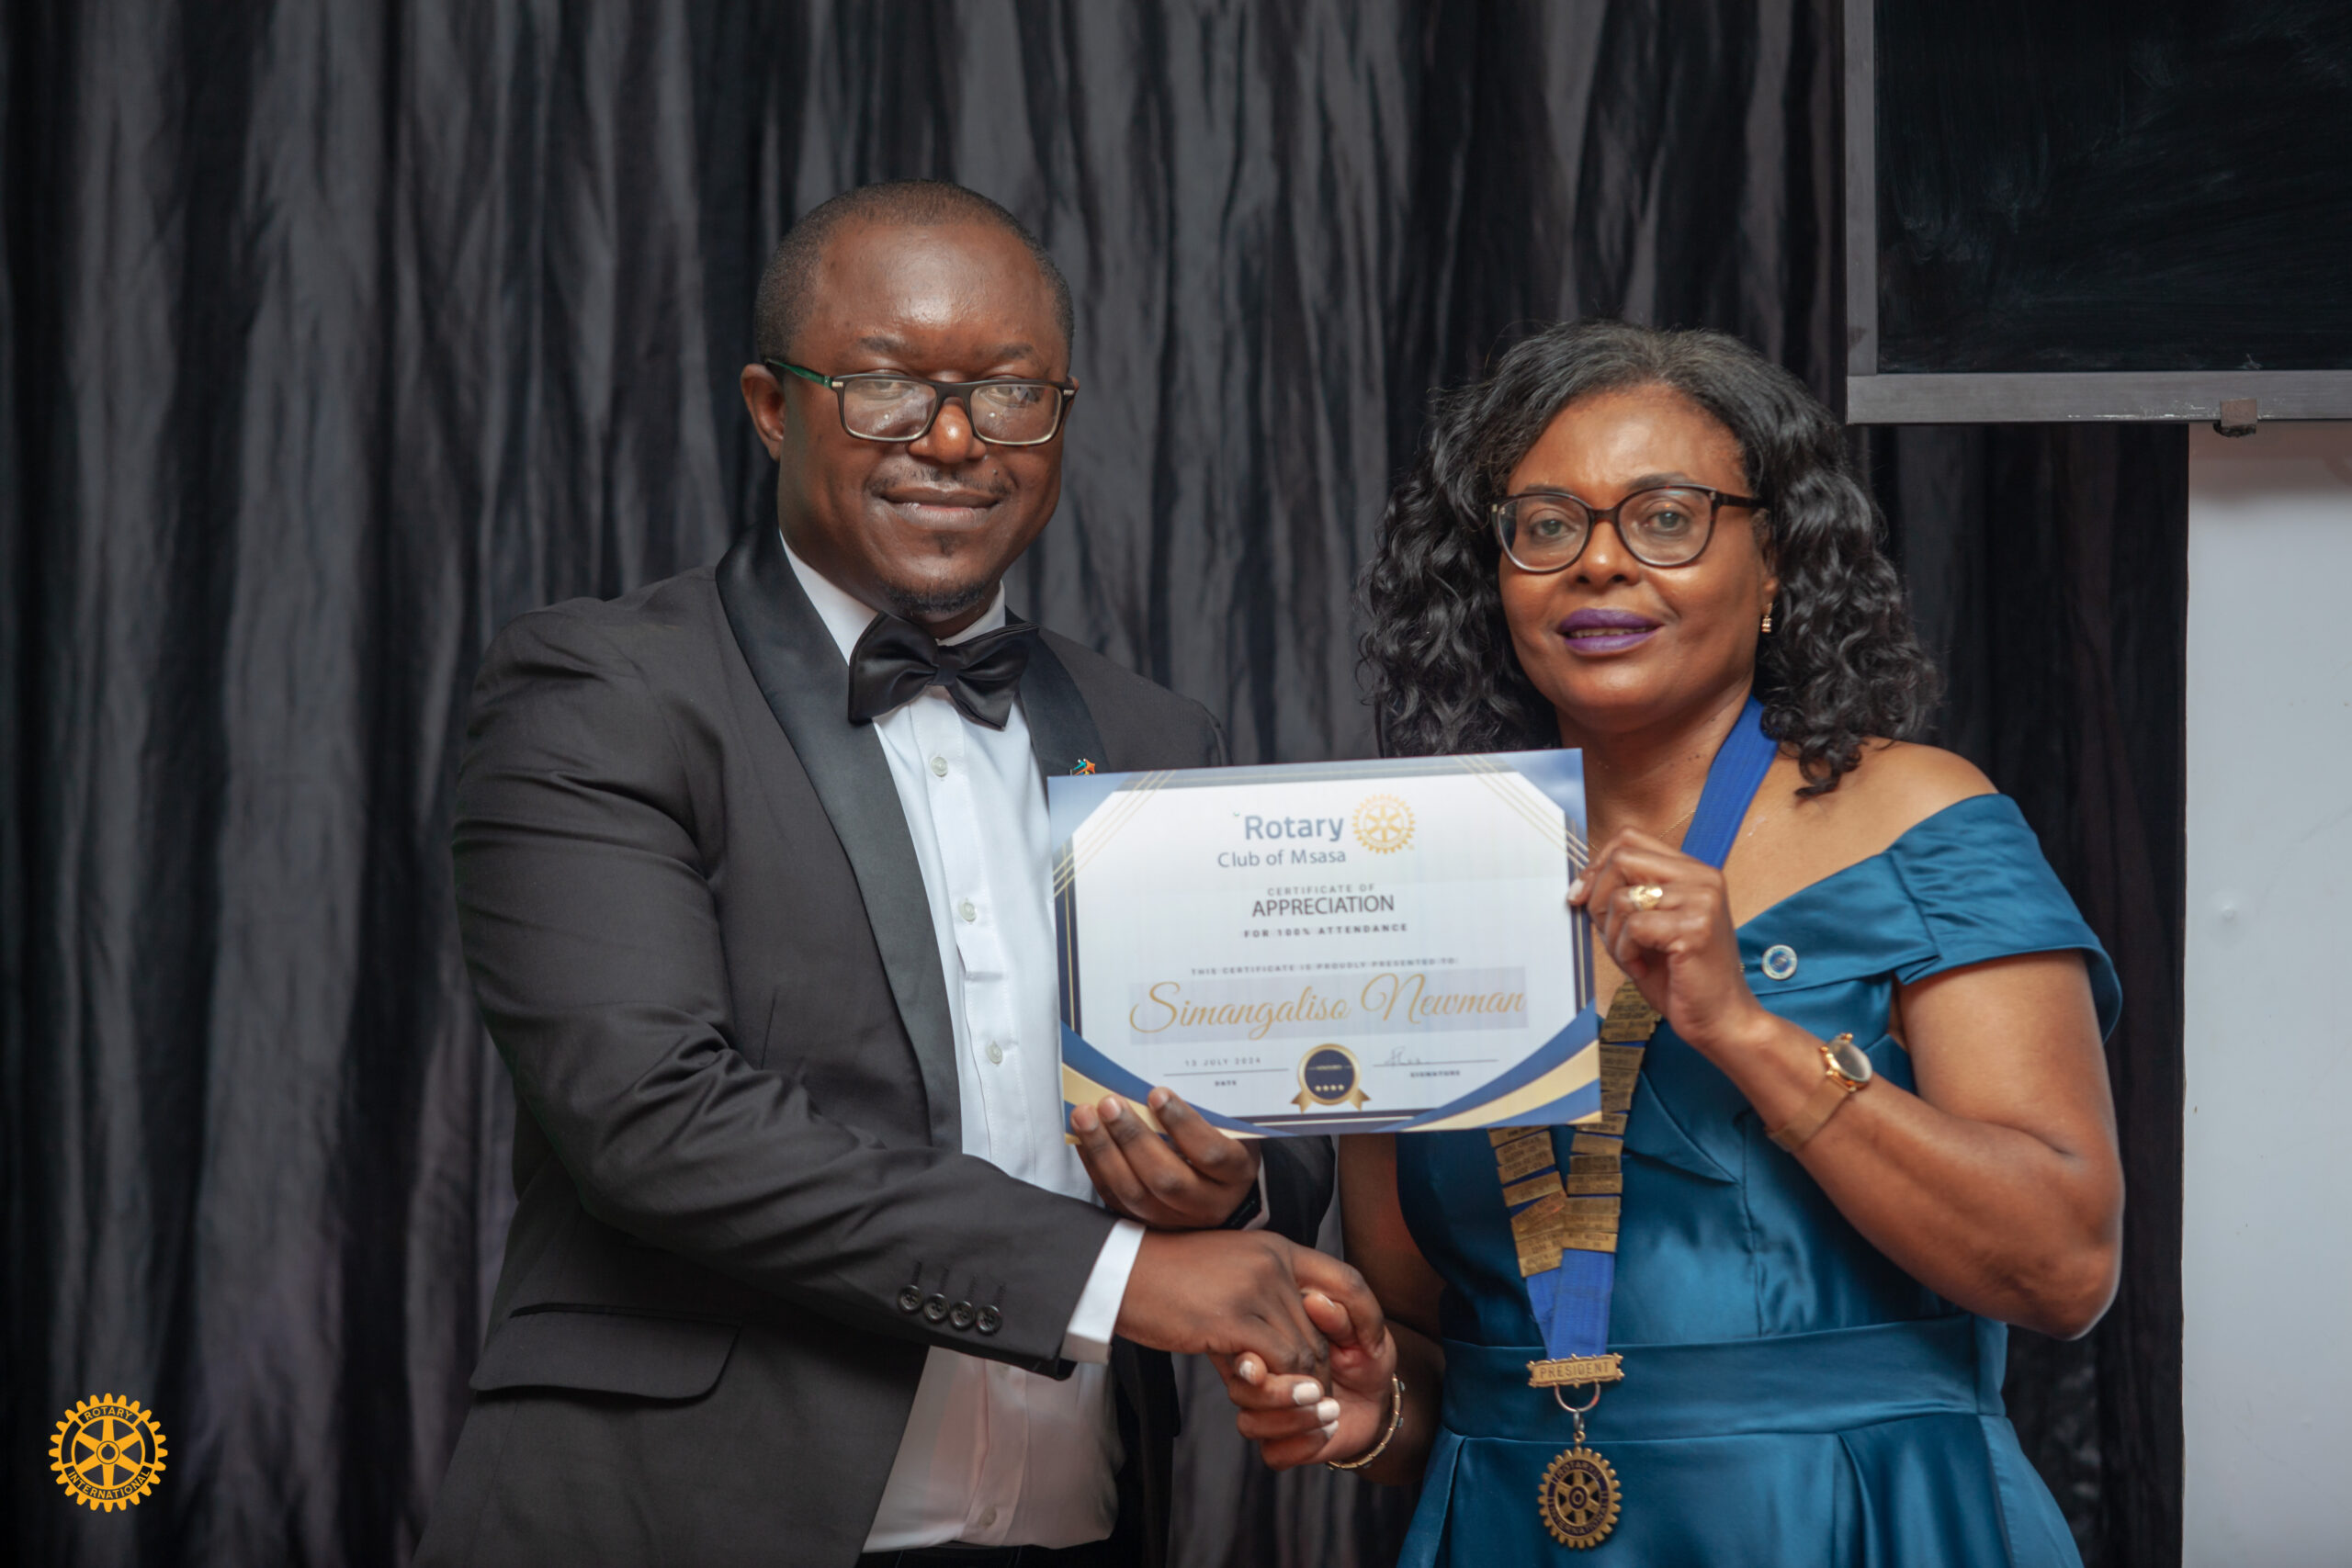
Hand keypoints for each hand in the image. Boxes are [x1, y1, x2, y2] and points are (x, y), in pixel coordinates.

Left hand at [1071, 1088, 1261, 1228]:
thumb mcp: (1230, 1128)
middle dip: (1132, 1138)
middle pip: (1167, 1178)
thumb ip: (1205, 1111)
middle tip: (1110, 1104)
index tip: (1157, 1094)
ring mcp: (1175, 1219)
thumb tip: (1155, 1086)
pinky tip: (1083, 1138)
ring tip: (1085, 1117)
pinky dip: (1095, 1165)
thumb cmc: (1226, 1145)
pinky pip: (1114, 1197)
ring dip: (1104, 1152)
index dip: (1183, 1124)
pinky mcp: (1147, 1222)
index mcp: (1235, 1174)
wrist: (1224, 1191)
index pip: (1210, 1153)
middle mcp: (1207, 1203)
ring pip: (1134, 1193)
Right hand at [1114, 1231, 1382, 1383]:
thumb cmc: (1169, 1276)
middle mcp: (1274, 1262)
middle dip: (1313, 1370)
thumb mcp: (1229, 1268)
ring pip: (1303, 1354)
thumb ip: (1265, 1293)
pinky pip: (1277, 1364)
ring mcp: (1255, 1288)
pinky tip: (1248, 1385)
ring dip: (1291, 1385)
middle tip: (1293, 1391)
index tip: (1364, 1348)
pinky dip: (1272, 1385)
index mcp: (1278, 1247)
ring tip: (1266, 1392)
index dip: (1364, 1317)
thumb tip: (1292, 1342)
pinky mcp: (1232, 1318)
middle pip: (1321, 1331)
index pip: (1348, 1281)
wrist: (1120, 1271)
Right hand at [1216, 1288, 1398, 1469]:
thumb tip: (1315, 1301)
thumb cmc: (1362, 1351)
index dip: (1247, 1360)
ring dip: (1290, 1420)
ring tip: (1331, 1409)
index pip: (1243, 1349)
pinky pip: (1272, 1454)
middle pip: (1239, 1390)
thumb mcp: (1360, 1331)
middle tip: (1316, 1391)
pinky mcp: (1280, 1443)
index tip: (1260, 1366)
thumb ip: (1339, 1317)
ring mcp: (1266, 1413)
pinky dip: (1300, 1445)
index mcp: (1270, 1343)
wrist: (1377, 1396)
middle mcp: (1260, 1379)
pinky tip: (1327, 1430)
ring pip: (1249, 1424)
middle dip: (1274, 1394)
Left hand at [1570, 826, 1770, 1052]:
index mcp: (1693, 872)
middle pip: (1622, 858)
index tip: (1581, 896)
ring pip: (1623, 897)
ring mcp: (1702, 900)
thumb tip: (1580, 886)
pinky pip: (1634, 927)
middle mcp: (1703, 878)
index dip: (1597, 865)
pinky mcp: (1695, 927)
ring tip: (1631, 957)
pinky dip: (1625, 952)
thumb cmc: (1681, 977)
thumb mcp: (1647, 928)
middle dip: (1599, 898)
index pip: (1630, 839)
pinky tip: (1641, 968)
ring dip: (1613, 935)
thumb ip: (1623, 899)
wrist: (1720, 1019)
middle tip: (1608, 934)